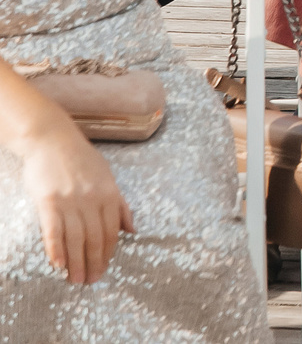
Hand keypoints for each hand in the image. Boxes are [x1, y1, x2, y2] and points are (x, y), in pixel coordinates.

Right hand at [21, 116, 130, 282]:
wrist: (52, 140)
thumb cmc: (80, 159)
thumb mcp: (107, 177)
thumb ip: (119, 204)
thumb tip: (133, 230)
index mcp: (109, 194)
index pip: (112, 231)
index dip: (108, 253)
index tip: (104, 269)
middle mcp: (92, 199)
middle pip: (95, 238)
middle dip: (94, 262)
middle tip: (90, 281)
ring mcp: (70, 200)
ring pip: (75, 238)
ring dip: (76, 262)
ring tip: (75, 279)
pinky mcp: (48, 201)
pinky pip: (54, 230)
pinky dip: (56, 249)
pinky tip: (58, 264)